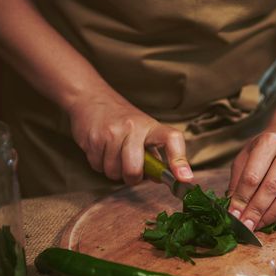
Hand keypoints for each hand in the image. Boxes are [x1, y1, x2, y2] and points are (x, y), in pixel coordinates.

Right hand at [67, 90, 192, 184]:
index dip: (179, 161)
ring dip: (114, 171)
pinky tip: (102, 150)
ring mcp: (111, 132)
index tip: (184, 178)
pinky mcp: (93, 138)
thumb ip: (154, 155)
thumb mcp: (144, 131)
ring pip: (114, 171)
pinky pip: (98, 166)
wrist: (91, 97)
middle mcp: (133, 127)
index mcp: (151, 127)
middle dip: (132, 178)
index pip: (171, 139)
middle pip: (134, 168)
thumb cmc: (122, 119)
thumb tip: (164, 178)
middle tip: (131, 170)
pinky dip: (100, 164)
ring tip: (114, 155)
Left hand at [227, 125, 275, 230]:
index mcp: (269, 142)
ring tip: (257, 225)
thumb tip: (233, 207)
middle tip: (244, 225)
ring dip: (271, 215)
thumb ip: (237, 180)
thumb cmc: (264, 149)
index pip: (253, 175)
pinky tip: (270, 221)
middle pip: (272, 186)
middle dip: (256, 210)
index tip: (233, 214)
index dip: (242, 198)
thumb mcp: (245, 157)